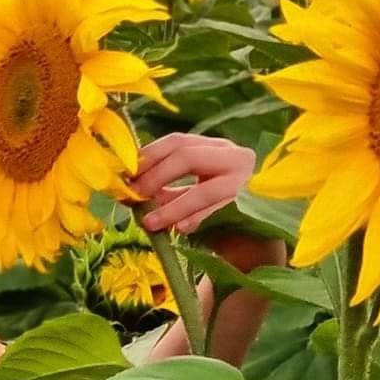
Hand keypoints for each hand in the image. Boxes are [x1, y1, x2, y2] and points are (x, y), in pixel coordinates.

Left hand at [126, 133, 256, 237]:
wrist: (253, 238)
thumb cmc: (215, 210)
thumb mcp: (187, 192)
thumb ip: (163, 188)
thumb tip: (128, 192)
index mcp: (215, 148)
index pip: (178, 142)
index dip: (149, 155)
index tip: (126, 173)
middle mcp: (234, 157)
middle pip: (189, 157)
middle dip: (157, 176)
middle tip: (134, 195)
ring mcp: (245, 183)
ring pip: (204, 191)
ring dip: (172, 208)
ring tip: (149, 222)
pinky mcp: (251, 208)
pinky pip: (216, 215)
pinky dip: (194, 221)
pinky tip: (179, 229)